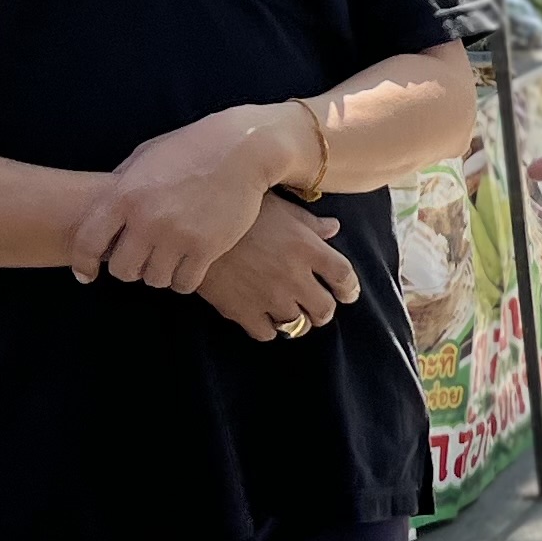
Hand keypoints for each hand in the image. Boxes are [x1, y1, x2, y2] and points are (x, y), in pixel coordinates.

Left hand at [73, 103, 305, 291]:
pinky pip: (184, 283)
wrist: (243, 149)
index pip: (88, 241)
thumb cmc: (193, 147)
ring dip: (159, 274)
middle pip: (123, 270)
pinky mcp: (207, 248)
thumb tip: (104, 207)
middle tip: (141, 261)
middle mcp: (147, 219)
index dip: (83, 263)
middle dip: (129, 269)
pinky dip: (183, 280)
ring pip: (155, 279)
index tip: (87, 274)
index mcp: (125, 195)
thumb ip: (122, 182)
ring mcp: (177, 236)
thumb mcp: (147, 155)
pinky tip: (189, 267)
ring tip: (169, 260)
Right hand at [195, 194, 361, 344]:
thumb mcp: (278, 207)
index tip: (347, 293)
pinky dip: (268, 328)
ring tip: (289, 311)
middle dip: (323, 310)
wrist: (192, 225)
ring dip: (296, 319)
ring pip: (298, 324)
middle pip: (325, 309)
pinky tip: (264, 317)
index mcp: (306, 248)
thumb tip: (333, 228)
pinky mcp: (242, 311)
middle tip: (316, 306)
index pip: (344, 277)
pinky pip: (266, 333)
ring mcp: (269, 297)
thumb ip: (308, 223)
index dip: (350, 288)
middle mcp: (293, 276)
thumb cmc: (237, 209)